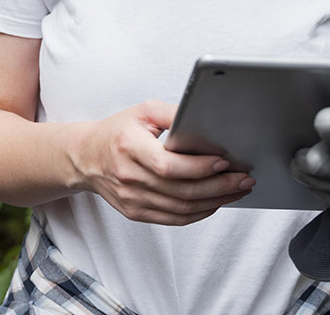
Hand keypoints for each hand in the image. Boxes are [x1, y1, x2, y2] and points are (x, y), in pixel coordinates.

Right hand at [73, 100, 253, 225]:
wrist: (86, 157)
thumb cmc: (117, 131)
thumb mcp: (142, 111)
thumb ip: (174, 113)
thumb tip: (207, 120)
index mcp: (128, 146)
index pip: (168, 165)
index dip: (199, 167)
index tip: (224, 161)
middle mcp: (128, 175)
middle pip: (180, 190)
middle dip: (219, 186)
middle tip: (244, 178)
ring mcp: (131, 198)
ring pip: (181, 207)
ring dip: (215, 201)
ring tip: (237, 190)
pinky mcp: (135, 212)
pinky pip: (173, 218)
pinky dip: (198, 213)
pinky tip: (215, 202)